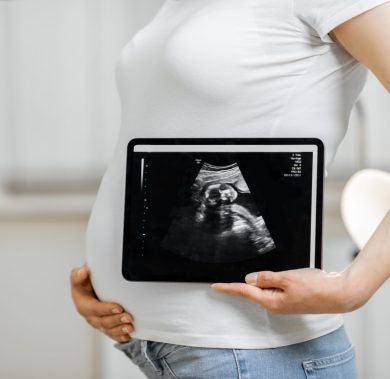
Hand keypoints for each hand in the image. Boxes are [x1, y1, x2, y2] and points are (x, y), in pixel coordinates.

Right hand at [70, 265, 133, 341]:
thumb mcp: (78, 276)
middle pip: (103, 322)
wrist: (87, 287)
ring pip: (108, 330)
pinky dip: (119, 336)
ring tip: (130, 327)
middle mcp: (90, 316)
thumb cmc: (84, 282)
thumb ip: (78, 275)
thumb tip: (82, 272)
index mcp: (83, 304)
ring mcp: (98, 322)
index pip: (95, 309)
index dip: (107, 310)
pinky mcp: (104, 325)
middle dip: (116, 321)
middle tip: (129, 317)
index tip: (119, 308)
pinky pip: (111, 333)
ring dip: (119, 330)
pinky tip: (127, 336)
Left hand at [211, 268, 361, 313]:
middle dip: (258, 279)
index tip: (214, 286)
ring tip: (291, 275)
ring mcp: (283, 302)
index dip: (228, 288)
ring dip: (271, 278)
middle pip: (256, 288)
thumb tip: (249, 279)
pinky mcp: (290, 298)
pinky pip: (277, 286)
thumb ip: (265, 278)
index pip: (244, 292)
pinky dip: (278, 279)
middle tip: (277, 273)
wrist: (338, 293)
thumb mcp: (286, 278)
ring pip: (267, 286)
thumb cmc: (315, 287)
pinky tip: (290, 277)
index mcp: (271, 301)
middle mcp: (275, 304)